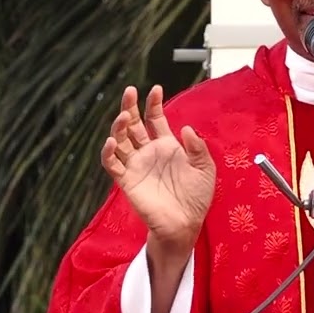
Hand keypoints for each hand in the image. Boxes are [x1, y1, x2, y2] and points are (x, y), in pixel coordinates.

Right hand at [101, 85, 215, 270]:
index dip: (153, 103)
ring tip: (124, 116)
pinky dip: (109, 153)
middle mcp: (148, 152)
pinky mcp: (127, 181)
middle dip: (130, 107)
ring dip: (119, 127)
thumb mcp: (205, 169)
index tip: (155, 89)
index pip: (155, 119)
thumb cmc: (196, 197)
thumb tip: (187, 128)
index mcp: (166, 145)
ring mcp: (136, 165)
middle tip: (129, 91)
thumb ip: (197, 148)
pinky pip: (113, 164)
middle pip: (133, 125)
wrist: (185, 224)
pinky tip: (112, 142)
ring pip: (120, 140)